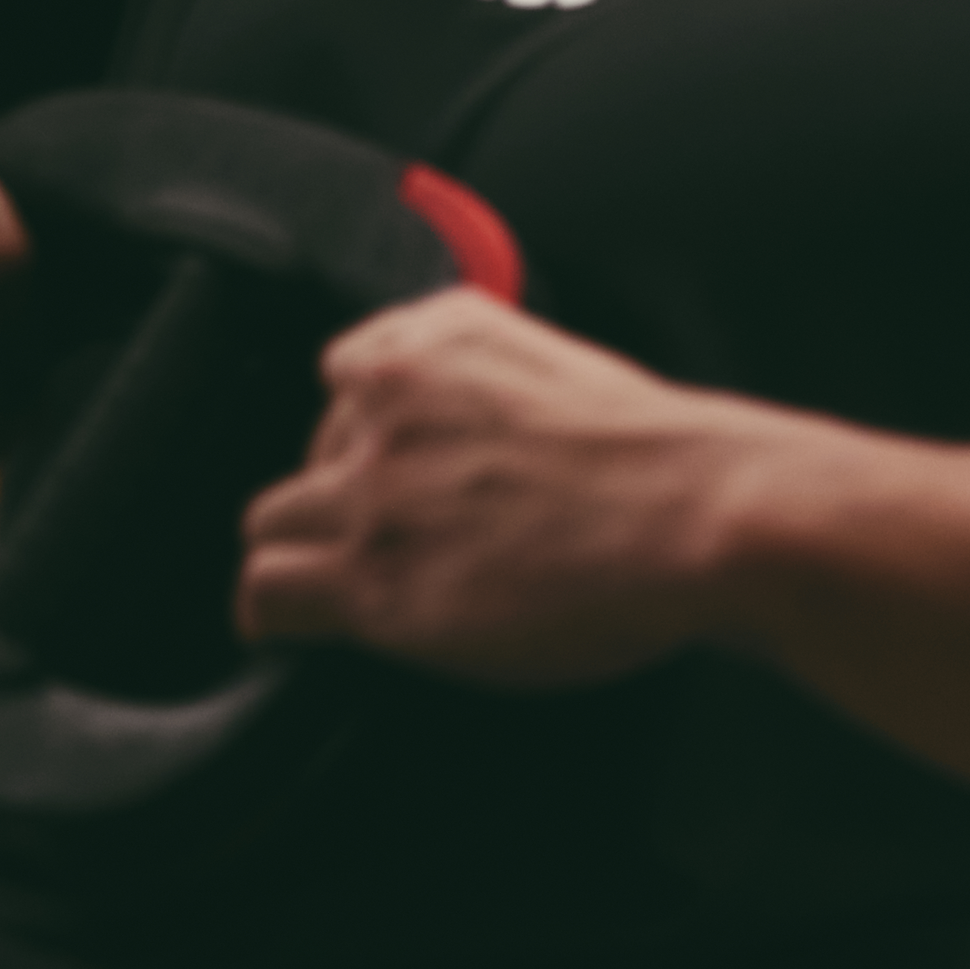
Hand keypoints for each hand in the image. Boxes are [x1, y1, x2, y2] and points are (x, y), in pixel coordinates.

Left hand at [237, 291, 781, 685]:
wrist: (700, 518)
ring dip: (300, 555)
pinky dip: (270, 613)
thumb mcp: (579, 373)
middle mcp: (388, 402)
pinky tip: (279, 630)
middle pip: (310, 453)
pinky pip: (269, 590)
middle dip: (340, 497)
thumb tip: (503, 438)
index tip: (386, 469)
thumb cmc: (674, 467)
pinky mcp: (376, 578)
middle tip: (386, 545)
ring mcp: (374, 490)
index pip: (347, 375)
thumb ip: (511, 384)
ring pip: (274, 520)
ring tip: (321, 593)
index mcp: (437, 338)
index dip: (366, 434)